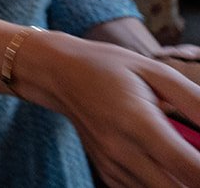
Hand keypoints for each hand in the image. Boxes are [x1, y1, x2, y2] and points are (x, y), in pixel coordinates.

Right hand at [25, 30, 199, 186]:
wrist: (57, 74)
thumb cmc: (107, 67)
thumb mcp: (154, 70)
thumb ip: (193, 100)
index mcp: (138, 121)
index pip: (190, 168)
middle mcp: (122, 150)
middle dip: (196, 180)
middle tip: (196, 163)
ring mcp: (113, 165)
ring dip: (180, 182)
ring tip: (184, 162)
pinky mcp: (108, 174)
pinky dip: (161, 185)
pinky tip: (165, 167)